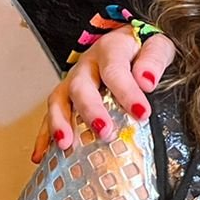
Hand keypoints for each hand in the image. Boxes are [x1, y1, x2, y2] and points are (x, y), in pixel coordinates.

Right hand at [30, 27, 177, 161]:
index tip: (142, 113)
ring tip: (65, 144)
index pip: (115, 70)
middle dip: (90, 110)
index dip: (127, 92)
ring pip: (58, 100)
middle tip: (104, 131)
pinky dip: (44, 136)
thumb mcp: (157, 45)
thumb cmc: (143, 49)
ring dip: (59, 123)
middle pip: (80, 86)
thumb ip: (154, 59)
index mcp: (111, 50)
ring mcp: (73, 82)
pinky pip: (51, 116)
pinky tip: (42, 155)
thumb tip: (147, 80)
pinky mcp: (66, 98)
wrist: (129, 44)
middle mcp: (87, 65)